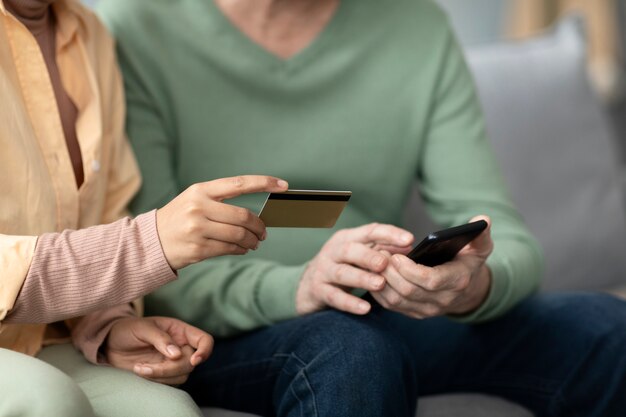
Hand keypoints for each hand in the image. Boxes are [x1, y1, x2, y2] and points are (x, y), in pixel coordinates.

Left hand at [105, 317, 212, 385]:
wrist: (111, 344)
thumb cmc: (128, 329)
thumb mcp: (142, 328)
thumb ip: (160, 339)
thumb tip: (176, 355)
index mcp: (180, 331)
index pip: (204, 340)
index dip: (205, 350)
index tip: (194, 360)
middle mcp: (180, 346)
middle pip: (191, 362)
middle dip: (170, 368)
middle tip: (146, 367)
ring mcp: (172, 362)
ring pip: (181, 375)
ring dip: (160, 375)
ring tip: (140, 368)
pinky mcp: (163, 374)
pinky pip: (169, 383)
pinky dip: (155, 380)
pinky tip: (140, 370)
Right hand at [157, 175, 287, 269]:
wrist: (150, 241)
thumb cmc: (178, 219)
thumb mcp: (193, 200)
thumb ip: (220, 200)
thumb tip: (254, 214)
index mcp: (200, 190)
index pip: (239, 183)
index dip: (264, 183)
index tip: (283, 185)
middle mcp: (199, 207)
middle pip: (243, 216)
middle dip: (259, 226)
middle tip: (263, 232)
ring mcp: (198, 229)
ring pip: (239, 235)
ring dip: (252, 241)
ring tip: (255, 242)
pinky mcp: (198, 248)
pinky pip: (230, 249)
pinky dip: (241, 249)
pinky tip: (242, 249)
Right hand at [296, 223, 413, 315]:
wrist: (307, 285)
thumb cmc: (342, 266)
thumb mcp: (359, 254)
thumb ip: (382, 249)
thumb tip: (408, 246)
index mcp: (346, 238)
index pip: (369, 231)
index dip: (389, 233)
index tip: (409, 239)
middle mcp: (333, 252)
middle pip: (350, 250)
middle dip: (369, 256)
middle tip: (386, 263)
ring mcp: (323, 271)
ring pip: (342, 273)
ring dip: (361, 278)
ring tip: (380, 284)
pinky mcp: (319, 290)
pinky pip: (334, 297)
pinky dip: (350, 303)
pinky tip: (365, 308)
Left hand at [371, 216, 492, 317]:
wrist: (467, 291)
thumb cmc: (468, 262)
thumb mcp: (480, 248)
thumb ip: (481, 234)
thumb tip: (483, 219)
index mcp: (457, 281)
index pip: (431, 281)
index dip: (411, 270)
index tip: (398, 256)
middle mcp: (442, 300)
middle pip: (409, 291)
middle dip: (391, 272)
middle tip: (380, 254)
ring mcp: (427, 310)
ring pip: (397, 300)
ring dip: (383, 281)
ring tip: (376, 261)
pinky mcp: (415, 313)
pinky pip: (392, 306)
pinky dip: (379, 291)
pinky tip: (375, 274)